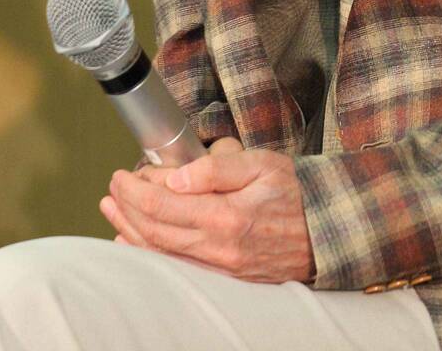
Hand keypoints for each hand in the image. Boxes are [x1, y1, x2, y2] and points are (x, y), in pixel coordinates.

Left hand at [99, 138, 314, 282]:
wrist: (329, 230)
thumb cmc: (297, 192)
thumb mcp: (262, 163)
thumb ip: (217, 168)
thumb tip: (176, 177)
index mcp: (226, 217)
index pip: (163, 205)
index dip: (135, 190)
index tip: (124, 174)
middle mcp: (219, 249)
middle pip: (155, 231)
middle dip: (126, 209)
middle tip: (113, 188)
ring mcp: (221, 269)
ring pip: (161, 253)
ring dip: (131, 232)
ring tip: (113, 212)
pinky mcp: (225, 278)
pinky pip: (177, 268)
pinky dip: (150, 255)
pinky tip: (136, 243)